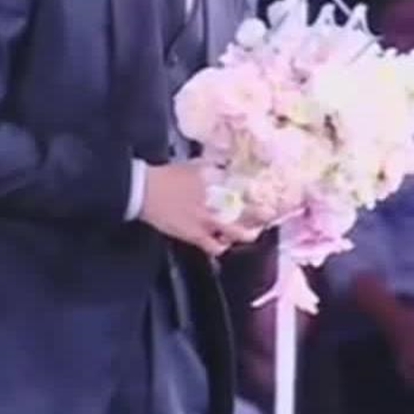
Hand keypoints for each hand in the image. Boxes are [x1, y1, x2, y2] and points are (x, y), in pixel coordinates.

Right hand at [140, 162, 258, 255]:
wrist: (145, 191)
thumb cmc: (167, 176)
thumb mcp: (192, 165)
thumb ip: (210, 167)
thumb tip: (222, 167)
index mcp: (216, 182)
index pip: (244, 190)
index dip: (257, 195)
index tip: (266, 198)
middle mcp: (216, 203)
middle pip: (246, 212)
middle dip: (260, 215)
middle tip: (268, 215)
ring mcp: (206, 221)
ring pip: (234, 232)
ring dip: (244, 234)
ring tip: (250, 234)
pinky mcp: (194, 235)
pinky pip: (213, 246)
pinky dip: (220, 247)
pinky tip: (223, 247)